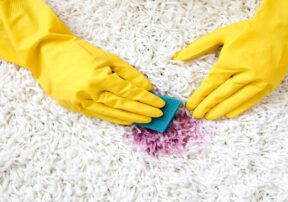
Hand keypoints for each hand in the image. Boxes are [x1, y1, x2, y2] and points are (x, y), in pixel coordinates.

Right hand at [0, 0, 164, 124]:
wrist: (49, 55)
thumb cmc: (81, 53)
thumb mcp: (107, 58)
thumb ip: (129, 73)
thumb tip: (147, 87)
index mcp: (100, 77)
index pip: (130, 92)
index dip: (147, 99)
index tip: (160, 103)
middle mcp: (92, 92)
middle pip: (123, 105)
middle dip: (143, 111)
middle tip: (158, 115)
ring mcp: (82, 101)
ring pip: (112, 113)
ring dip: (132, 117)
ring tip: (147, 120)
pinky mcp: (76, 107)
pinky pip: (100, 115)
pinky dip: (115, 119)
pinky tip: (128, 121)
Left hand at [173, 18, 287, 119]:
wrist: (281, 29)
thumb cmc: (249, 31)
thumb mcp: (221, 35)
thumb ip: (198, 47)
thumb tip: (178, 57)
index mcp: (230, 61)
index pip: (210, 84)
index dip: (199, 96)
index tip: (190, 105)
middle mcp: (245, 73)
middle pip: (221, 95)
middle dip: (206, 106)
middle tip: (197, 115)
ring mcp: (259, 81)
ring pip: (235, 100)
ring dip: (220, 111)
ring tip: (209, 117)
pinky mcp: (269, 85)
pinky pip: (251, 101)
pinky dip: (239, 108)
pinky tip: (229, 114)